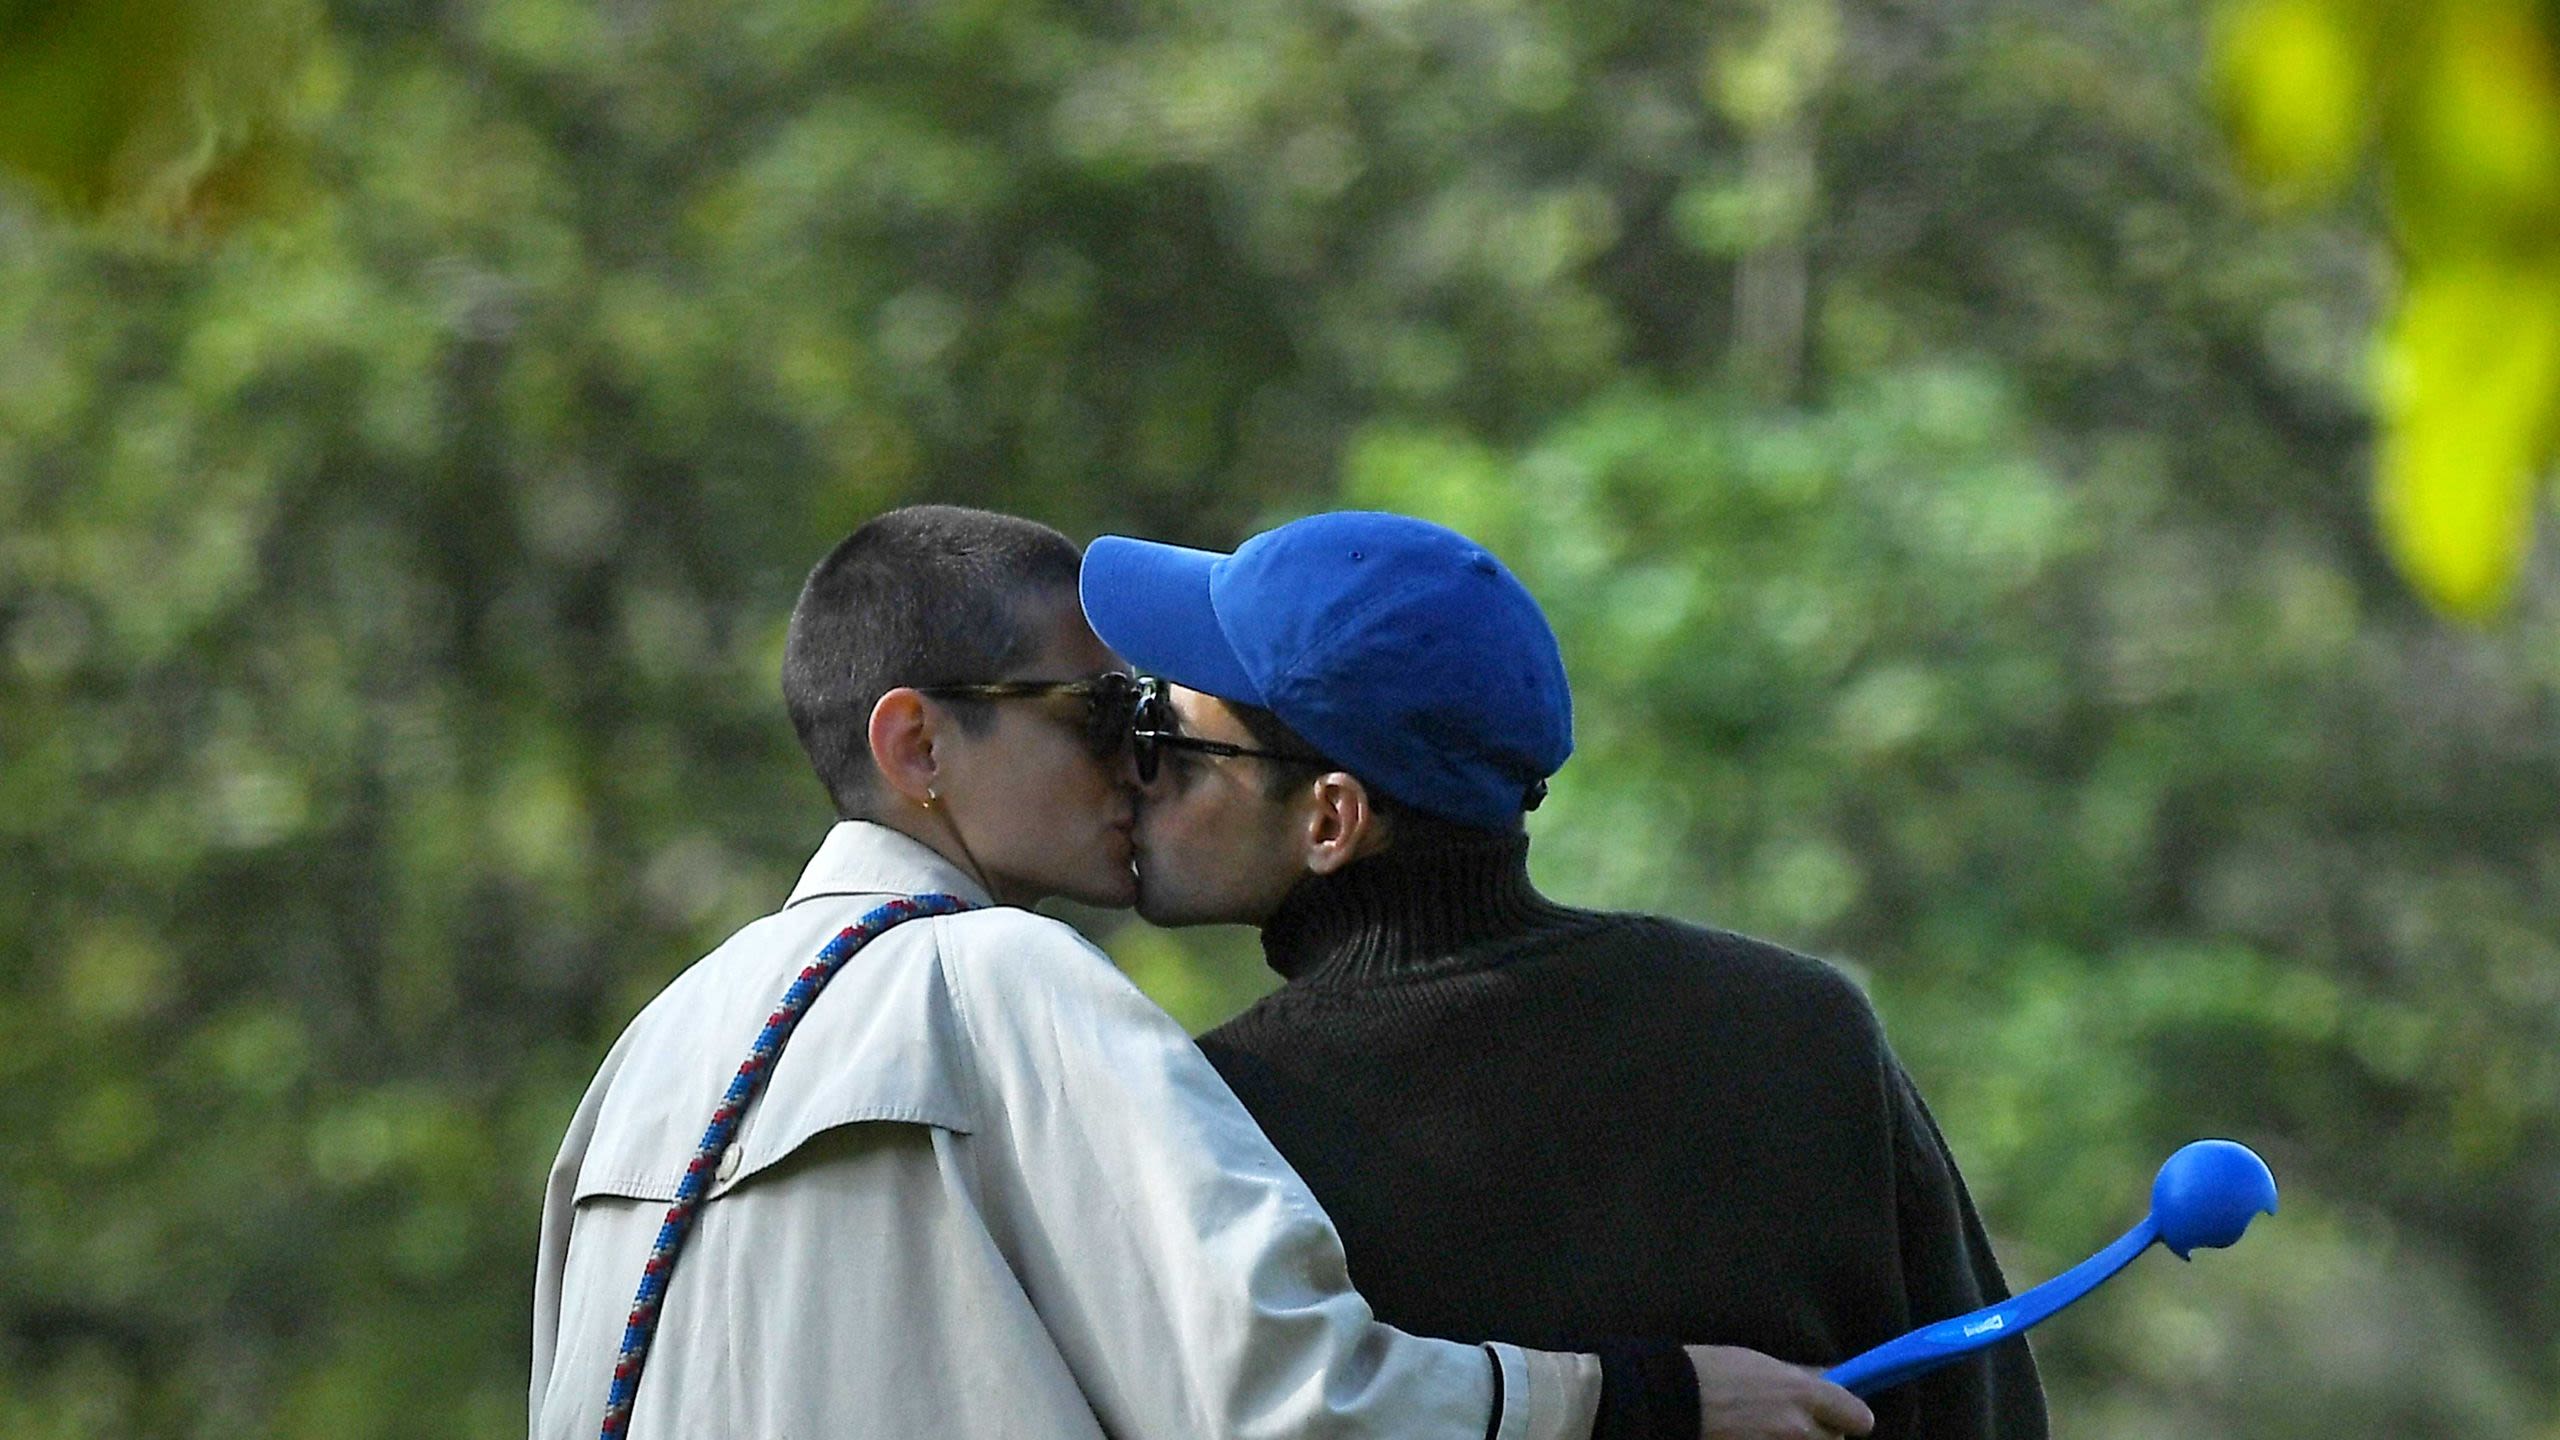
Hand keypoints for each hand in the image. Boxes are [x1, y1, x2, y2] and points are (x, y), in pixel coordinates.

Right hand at [1683, 1345, 1875, 1439]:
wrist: (1672, 1398)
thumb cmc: (1714, 1370)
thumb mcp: (1761, 1363)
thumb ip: (1799, 1376)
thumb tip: (1828, 1379)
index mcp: (1803, 1392)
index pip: (1859, 1417)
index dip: (1850, 1416)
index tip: (1840, 1413)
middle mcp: (1800, 1427)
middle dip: (1821, 1432)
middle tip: (1798, 1423)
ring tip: (1772, 1431)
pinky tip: (1757, 1437)